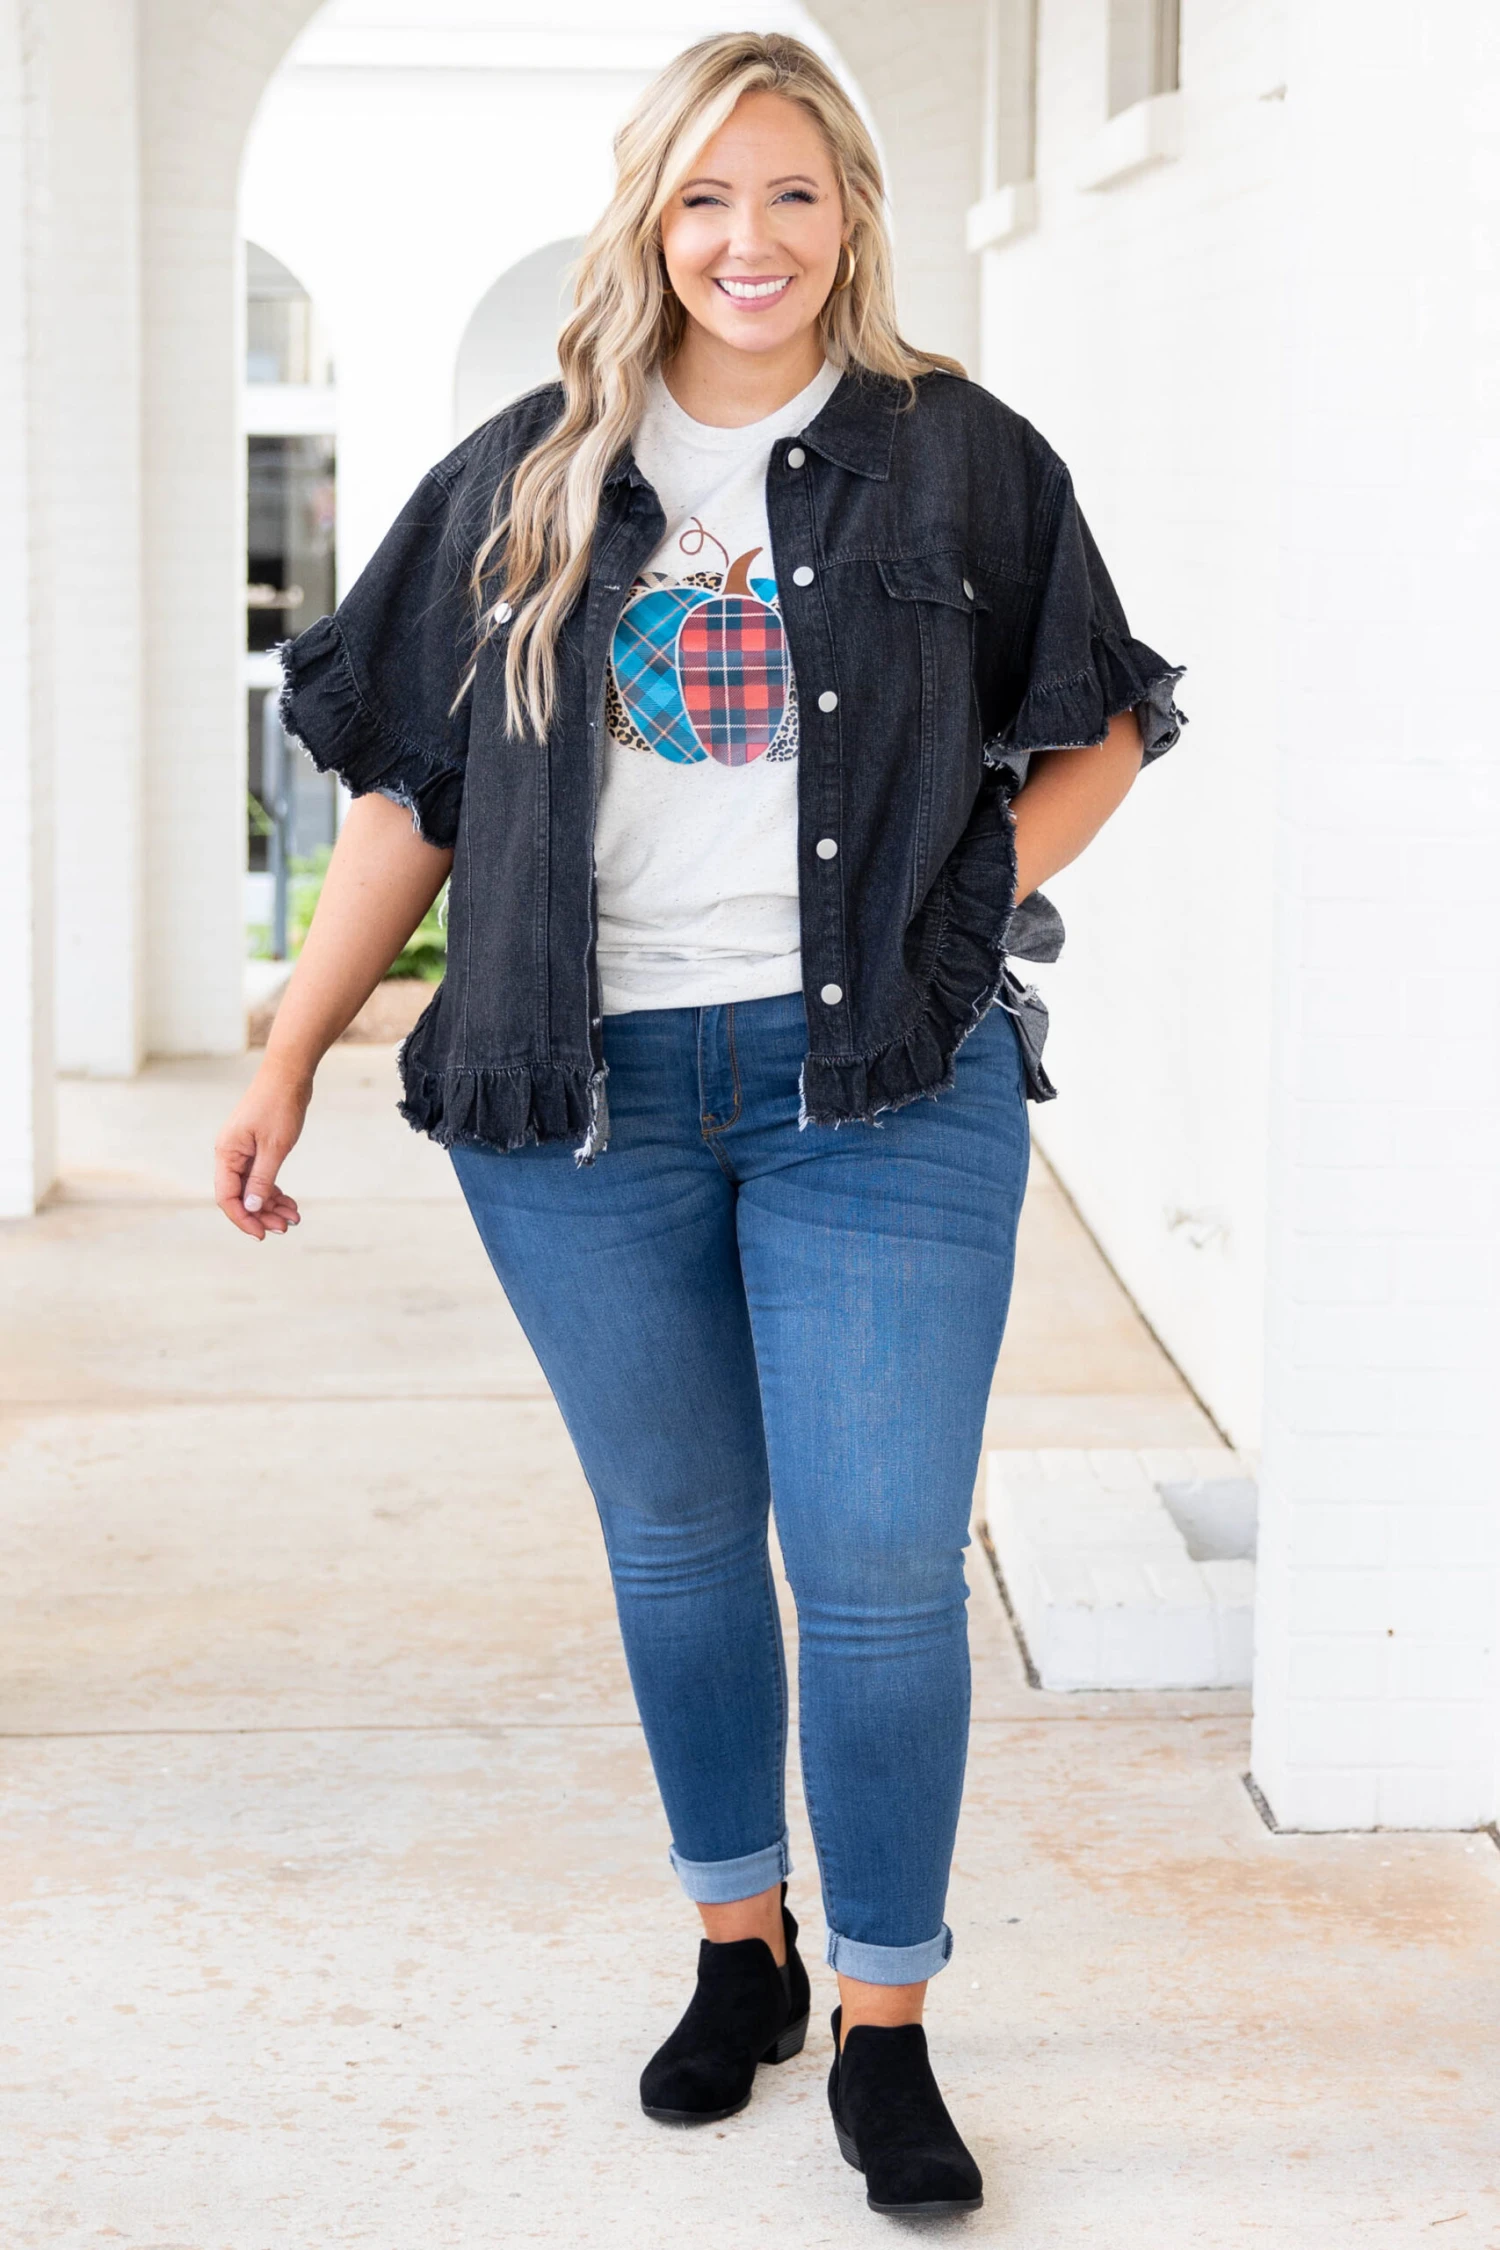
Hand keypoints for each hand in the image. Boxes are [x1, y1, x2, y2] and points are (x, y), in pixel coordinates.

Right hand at [214, 1063, 311, 1239]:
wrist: (288, 1075)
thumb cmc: (279, 1106)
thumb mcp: (274, 1148)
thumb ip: (261, 1180)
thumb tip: (250, 1209)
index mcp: (227, 1153)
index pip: (227, 1197)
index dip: (243, 1219)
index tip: (263, 1234)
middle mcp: (230, 1154)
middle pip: (240, 1196)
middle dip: (261, 1215)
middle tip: (286, 1227)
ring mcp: (243, 1152)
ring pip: (252, 1189)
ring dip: (271, 1206)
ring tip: (294, 1217)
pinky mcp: (257, 1148)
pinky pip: (261, 1178)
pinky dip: (274, 1192)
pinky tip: (290, 1202)